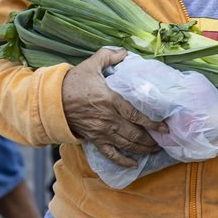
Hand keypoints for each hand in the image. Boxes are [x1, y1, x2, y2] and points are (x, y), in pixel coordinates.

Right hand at [62, 48, 166, 167]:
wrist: (52, 100)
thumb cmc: (73, 82)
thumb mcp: (91, 64)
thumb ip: (109, 56)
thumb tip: (124, 52)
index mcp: (110, 100)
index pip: (136, 115)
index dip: (152, 124)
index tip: (165, 129)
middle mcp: (108, 119)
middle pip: (134, 134)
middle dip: (150, 140)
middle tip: (162, 142)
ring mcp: (101, 131)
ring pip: (126, 145)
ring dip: (142, 150)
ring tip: (154, 150)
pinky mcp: (94, 139)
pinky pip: (110, 154)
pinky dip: (123, 161)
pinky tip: (134, 165)